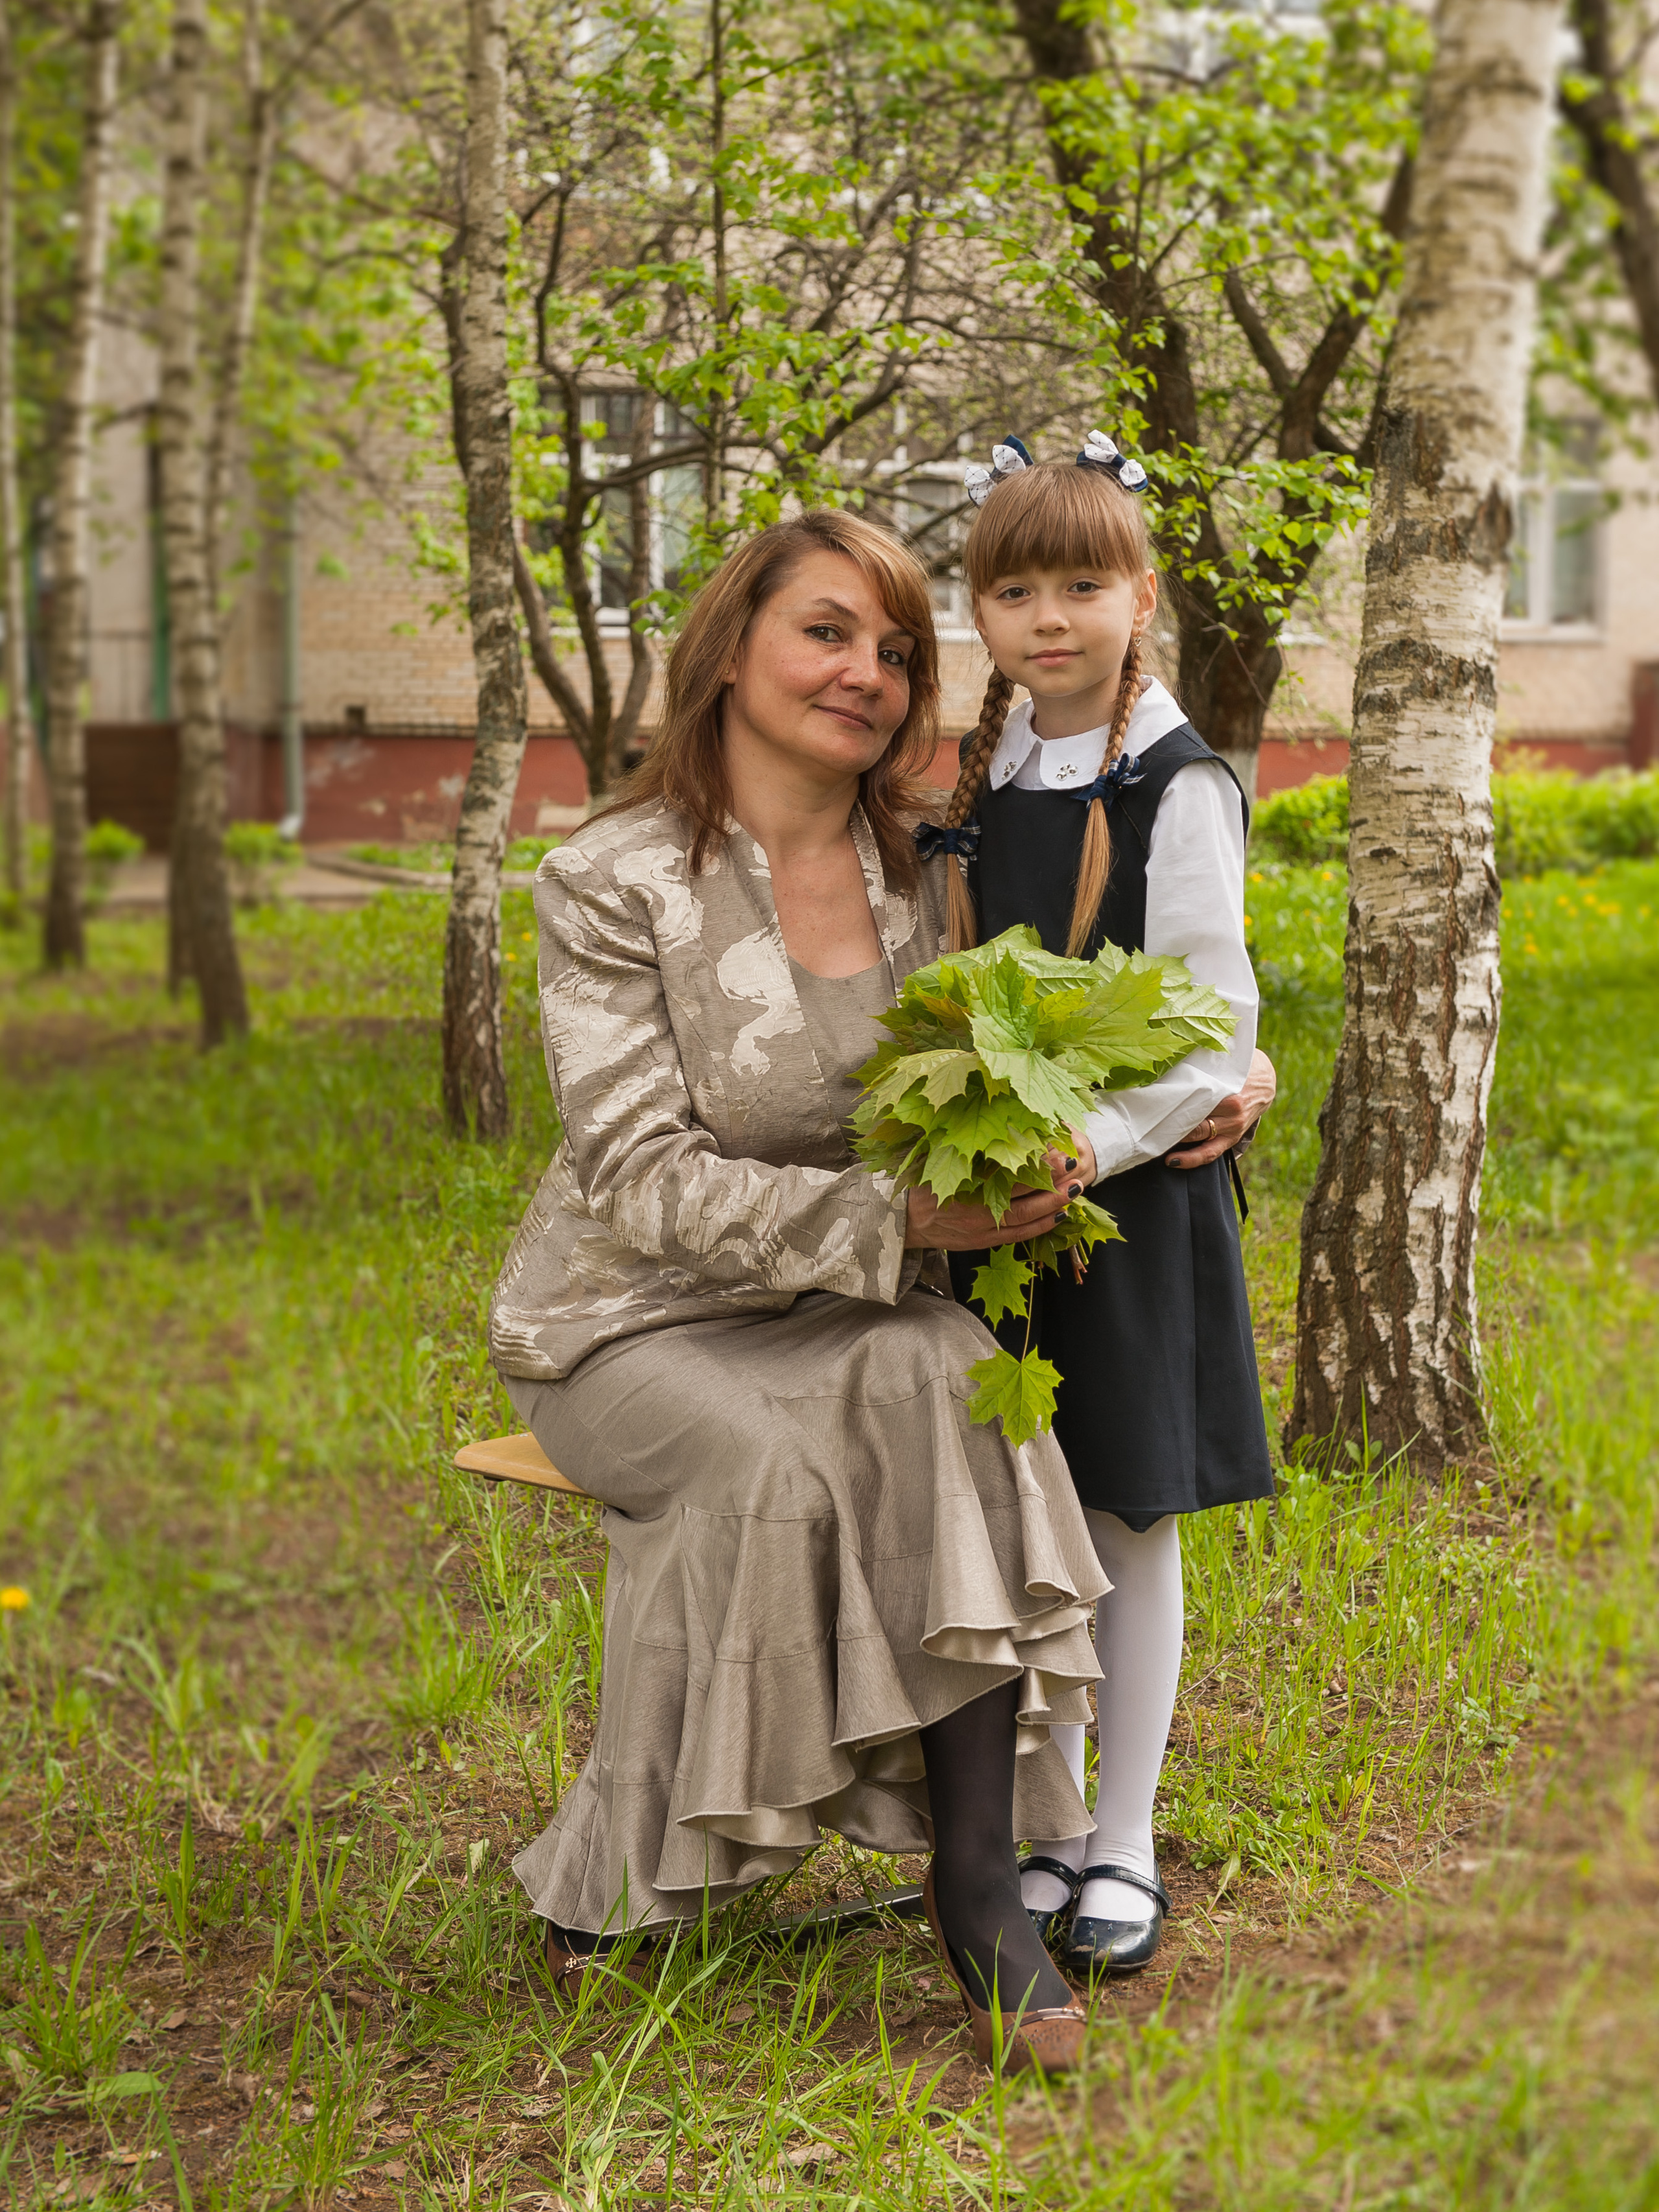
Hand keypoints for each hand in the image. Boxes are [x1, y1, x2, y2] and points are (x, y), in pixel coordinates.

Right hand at [904, 1152, 1087, 1250]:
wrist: (901, 1222)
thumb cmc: (919, 1185)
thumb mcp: (937, 1160)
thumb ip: (965, 1149)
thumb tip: (990, 1123)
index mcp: (964, 1183)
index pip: (1006, 1170)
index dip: (1033, 1160)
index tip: (1054, 1146)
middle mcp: (975, 1207)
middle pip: (1021, 1194)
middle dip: (1050, 1181)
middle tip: (1074, 1164)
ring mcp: (981, 1227)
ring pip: (1025, 1217)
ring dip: (1052, 1203)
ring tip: (1076, 1188)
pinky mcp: (984, 1240)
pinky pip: (1018, 1235)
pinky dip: (1040, 1227)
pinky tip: (1059, 1216)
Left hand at [1165, 1051, 1275, 1168]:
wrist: (1265, 1084)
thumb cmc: (1238, 1070)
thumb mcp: (1225, 1065)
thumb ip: (1205, 1070)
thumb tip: (1173, 1064)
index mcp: (1229, 1096)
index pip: (1196, 1105)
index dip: (1174, 1109)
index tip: (1154, 1110)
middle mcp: (1232, 1115)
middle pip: (1196, 1126)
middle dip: (1172, 1129)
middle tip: (1150, 1129)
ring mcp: (1233, 1129)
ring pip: (1202, 1145)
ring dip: (1179, 1148)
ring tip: (1157, 1150)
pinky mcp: (1233, 1139)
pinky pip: (1211, 1154)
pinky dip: (1192, 1160)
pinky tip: (1174, 1161)